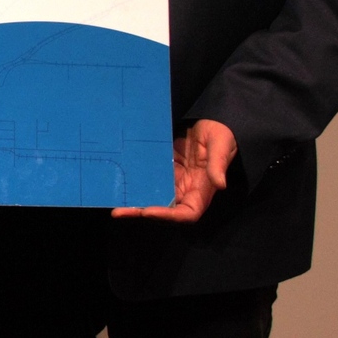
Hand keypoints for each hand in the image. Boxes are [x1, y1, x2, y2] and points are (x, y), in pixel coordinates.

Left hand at [113, 118, 236, 222]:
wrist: (211, 121)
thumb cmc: (222, 135)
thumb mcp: (222, 146)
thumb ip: (219, 165)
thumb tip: (221, 184)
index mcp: (202, 192)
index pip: (187, 214)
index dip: (168, 216)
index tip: (149, 211)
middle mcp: (186, 191)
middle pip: (164, 209)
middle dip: (142, 212)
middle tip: (119, 211)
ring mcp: (173, 181)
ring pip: (153, 197)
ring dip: (135, 201)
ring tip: (115, 203)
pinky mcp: (164, 170)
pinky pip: (149, 181)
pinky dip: (136, 184)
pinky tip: (119, 183)